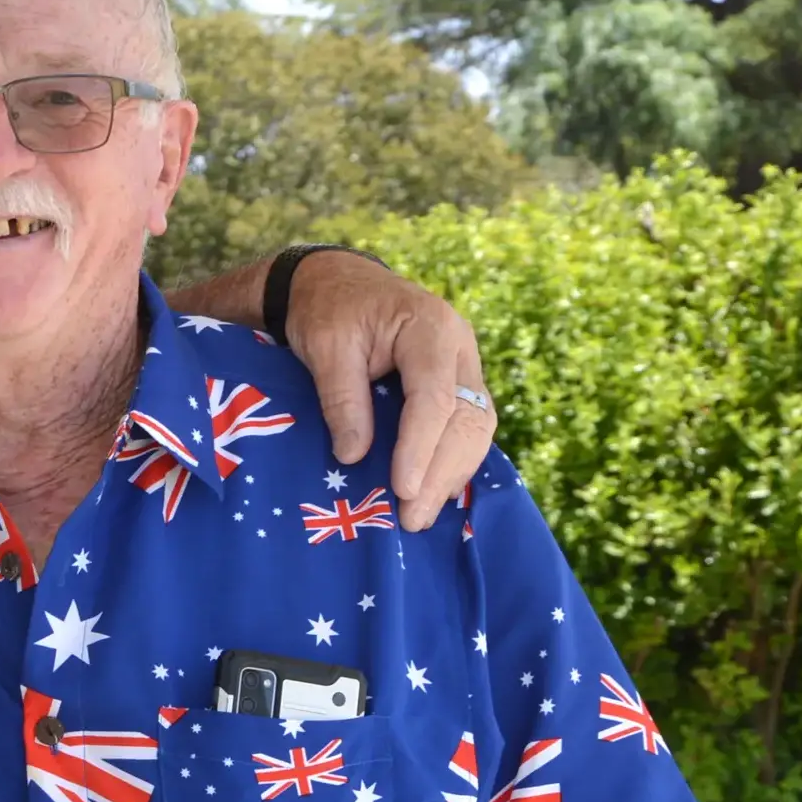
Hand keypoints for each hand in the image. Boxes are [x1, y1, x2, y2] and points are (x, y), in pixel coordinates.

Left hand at [282, 251, 495, 531]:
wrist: (340, 284)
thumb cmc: (329, 310)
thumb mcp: (325, 345)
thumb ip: (342, 398)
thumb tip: (353, 456)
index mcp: (430, 327)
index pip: (434, 397)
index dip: (420, 447)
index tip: (403, 489)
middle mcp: (460, 346)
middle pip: (467, 417)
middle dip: (442, 472)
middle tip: (413, 518)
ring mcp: (464, 365)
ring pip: (476, 427)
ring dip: (452, 474)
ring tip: (421, 516)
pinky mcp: (457, 384)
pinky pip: (467, 427)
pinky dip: (452, 462)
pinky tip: (433, 493)